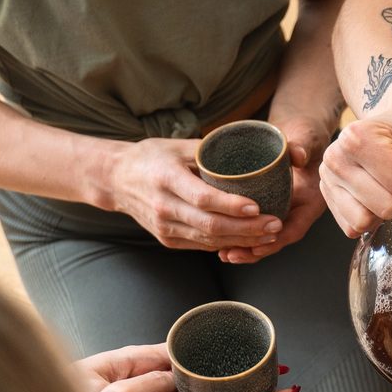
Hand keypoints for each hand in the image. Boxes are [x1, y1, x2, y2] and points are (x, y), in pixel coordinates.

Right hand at [104, 138, 283, 252]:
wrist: (116, 180)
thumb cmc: (150, 157)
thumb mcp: (177, 146)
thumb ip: (210, 150)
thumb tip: (248, 147)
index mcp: (166, 179)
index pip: (202, 198)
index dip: (231, 205)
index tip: (257, 206)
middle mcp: (164, 207)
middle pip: (211, 225)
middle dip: (247, 228)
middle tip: (275, 224)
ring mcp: (165, 227)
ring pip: (209, 240)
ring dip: (243, 240)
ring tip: (269, 233)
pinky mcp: (168, 240)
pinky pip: (202, 245)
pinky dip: (227, 244)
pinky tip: (249, 240)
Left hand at [218, 116, 329, 263]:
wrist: (298, 134)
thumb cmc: (305, 135)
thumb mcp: (307, 139)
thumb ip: (303, 146)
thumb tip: (298, 155)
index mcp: (311, 201)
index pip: (295, 227)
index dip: (277, 238)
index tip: (258, 244)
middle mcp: (297, 211)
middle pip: (276, 238)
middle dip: (254, 249)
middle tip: (232, 254)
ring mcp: (281, 210)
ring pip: (263, 236)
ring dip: (244, 247)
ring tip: (223, 254)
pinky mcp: (267, 206)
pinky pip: (253, 225)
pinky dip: (238, 235)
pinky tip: (219, 241)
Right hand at [320, 98, 391, 235]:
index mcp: (358, 136)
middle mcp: (335, 157)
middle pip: (386, 207)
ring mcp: (327, 178)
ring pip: (366, 222)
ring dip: (387, 207)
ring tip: (388, 180)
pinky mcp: (328, 197)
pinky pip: (353, 228)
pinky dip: (372, 217)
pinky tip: (377, 192)